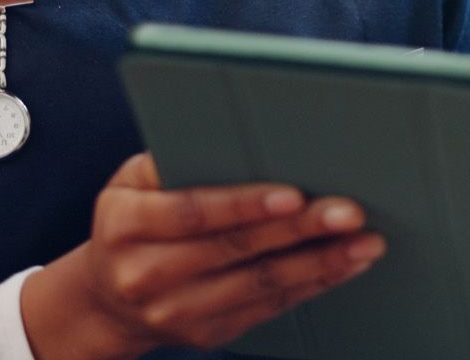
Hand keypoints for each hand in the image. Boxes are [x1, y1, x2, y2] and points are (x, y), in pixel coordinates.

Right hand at [21, 152, 384, 359]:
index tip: (293, 194)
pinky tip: (344, 265)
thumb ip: (174, 158)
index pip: (192, 212)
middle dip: (299, 231)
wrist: (104, 299)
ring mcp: (177, 312)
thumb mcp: (131, 181)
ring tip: (365, 242)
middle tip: (349, 212)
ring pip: (260, 286)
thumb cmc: (131, 218)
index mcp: (126, 224)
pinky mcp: (206, 334)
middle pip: (235, 250)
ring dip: (319, 264)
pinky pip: (268, 308)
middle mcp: (146, 274)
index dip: (244, 204)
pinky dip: (312, 285)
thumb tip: (234, 134)